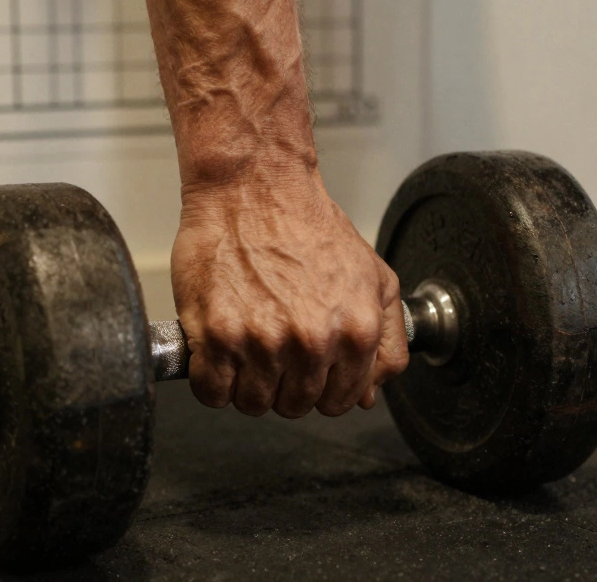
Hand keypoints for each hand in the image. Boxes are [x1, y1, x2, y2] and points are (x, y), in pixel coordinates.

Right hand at [171, 168, 408, 417]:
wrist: (255, 189)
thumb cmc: (307, 226)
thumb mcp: (374, 278)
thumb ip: (385, 341)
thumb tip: (368, 393)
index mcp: (355, 333)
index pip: (340, 402)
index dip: (321, 387)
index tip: (306, 369)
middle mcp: (311, 343)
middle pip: (294, 406)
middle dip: (283, 384)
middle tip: (272, 348)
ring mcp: (261, 343)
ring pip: (252, 404)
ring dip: (245, 383)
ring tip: (245, 344)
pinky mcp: (216, 337)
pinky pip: (212, 392)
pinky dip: (210, 379)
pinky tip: (218, 351)